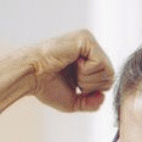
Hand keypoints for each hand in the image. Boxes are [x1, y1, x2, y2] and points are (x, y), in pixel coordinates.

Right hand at [0, 29, 114, 115]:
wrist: (30, 76)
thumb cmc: (46, 86)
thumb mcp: (73, 102)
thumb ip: (90, 103)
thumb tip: (103, 97)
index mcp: (87, 60)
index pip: (106, 80)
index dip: (92, 90)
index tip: (74, 85)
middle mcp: (89, 48)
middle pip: (110, 76)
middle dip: (91, 85)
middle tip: (73, 78)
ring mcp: (88, 41)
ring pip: (108, 70)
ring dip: (88, 79)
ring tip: (71, 70)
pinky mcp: (86, 38)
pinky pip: (101, 62)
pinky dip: (87, 71)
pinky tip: (72, 64)